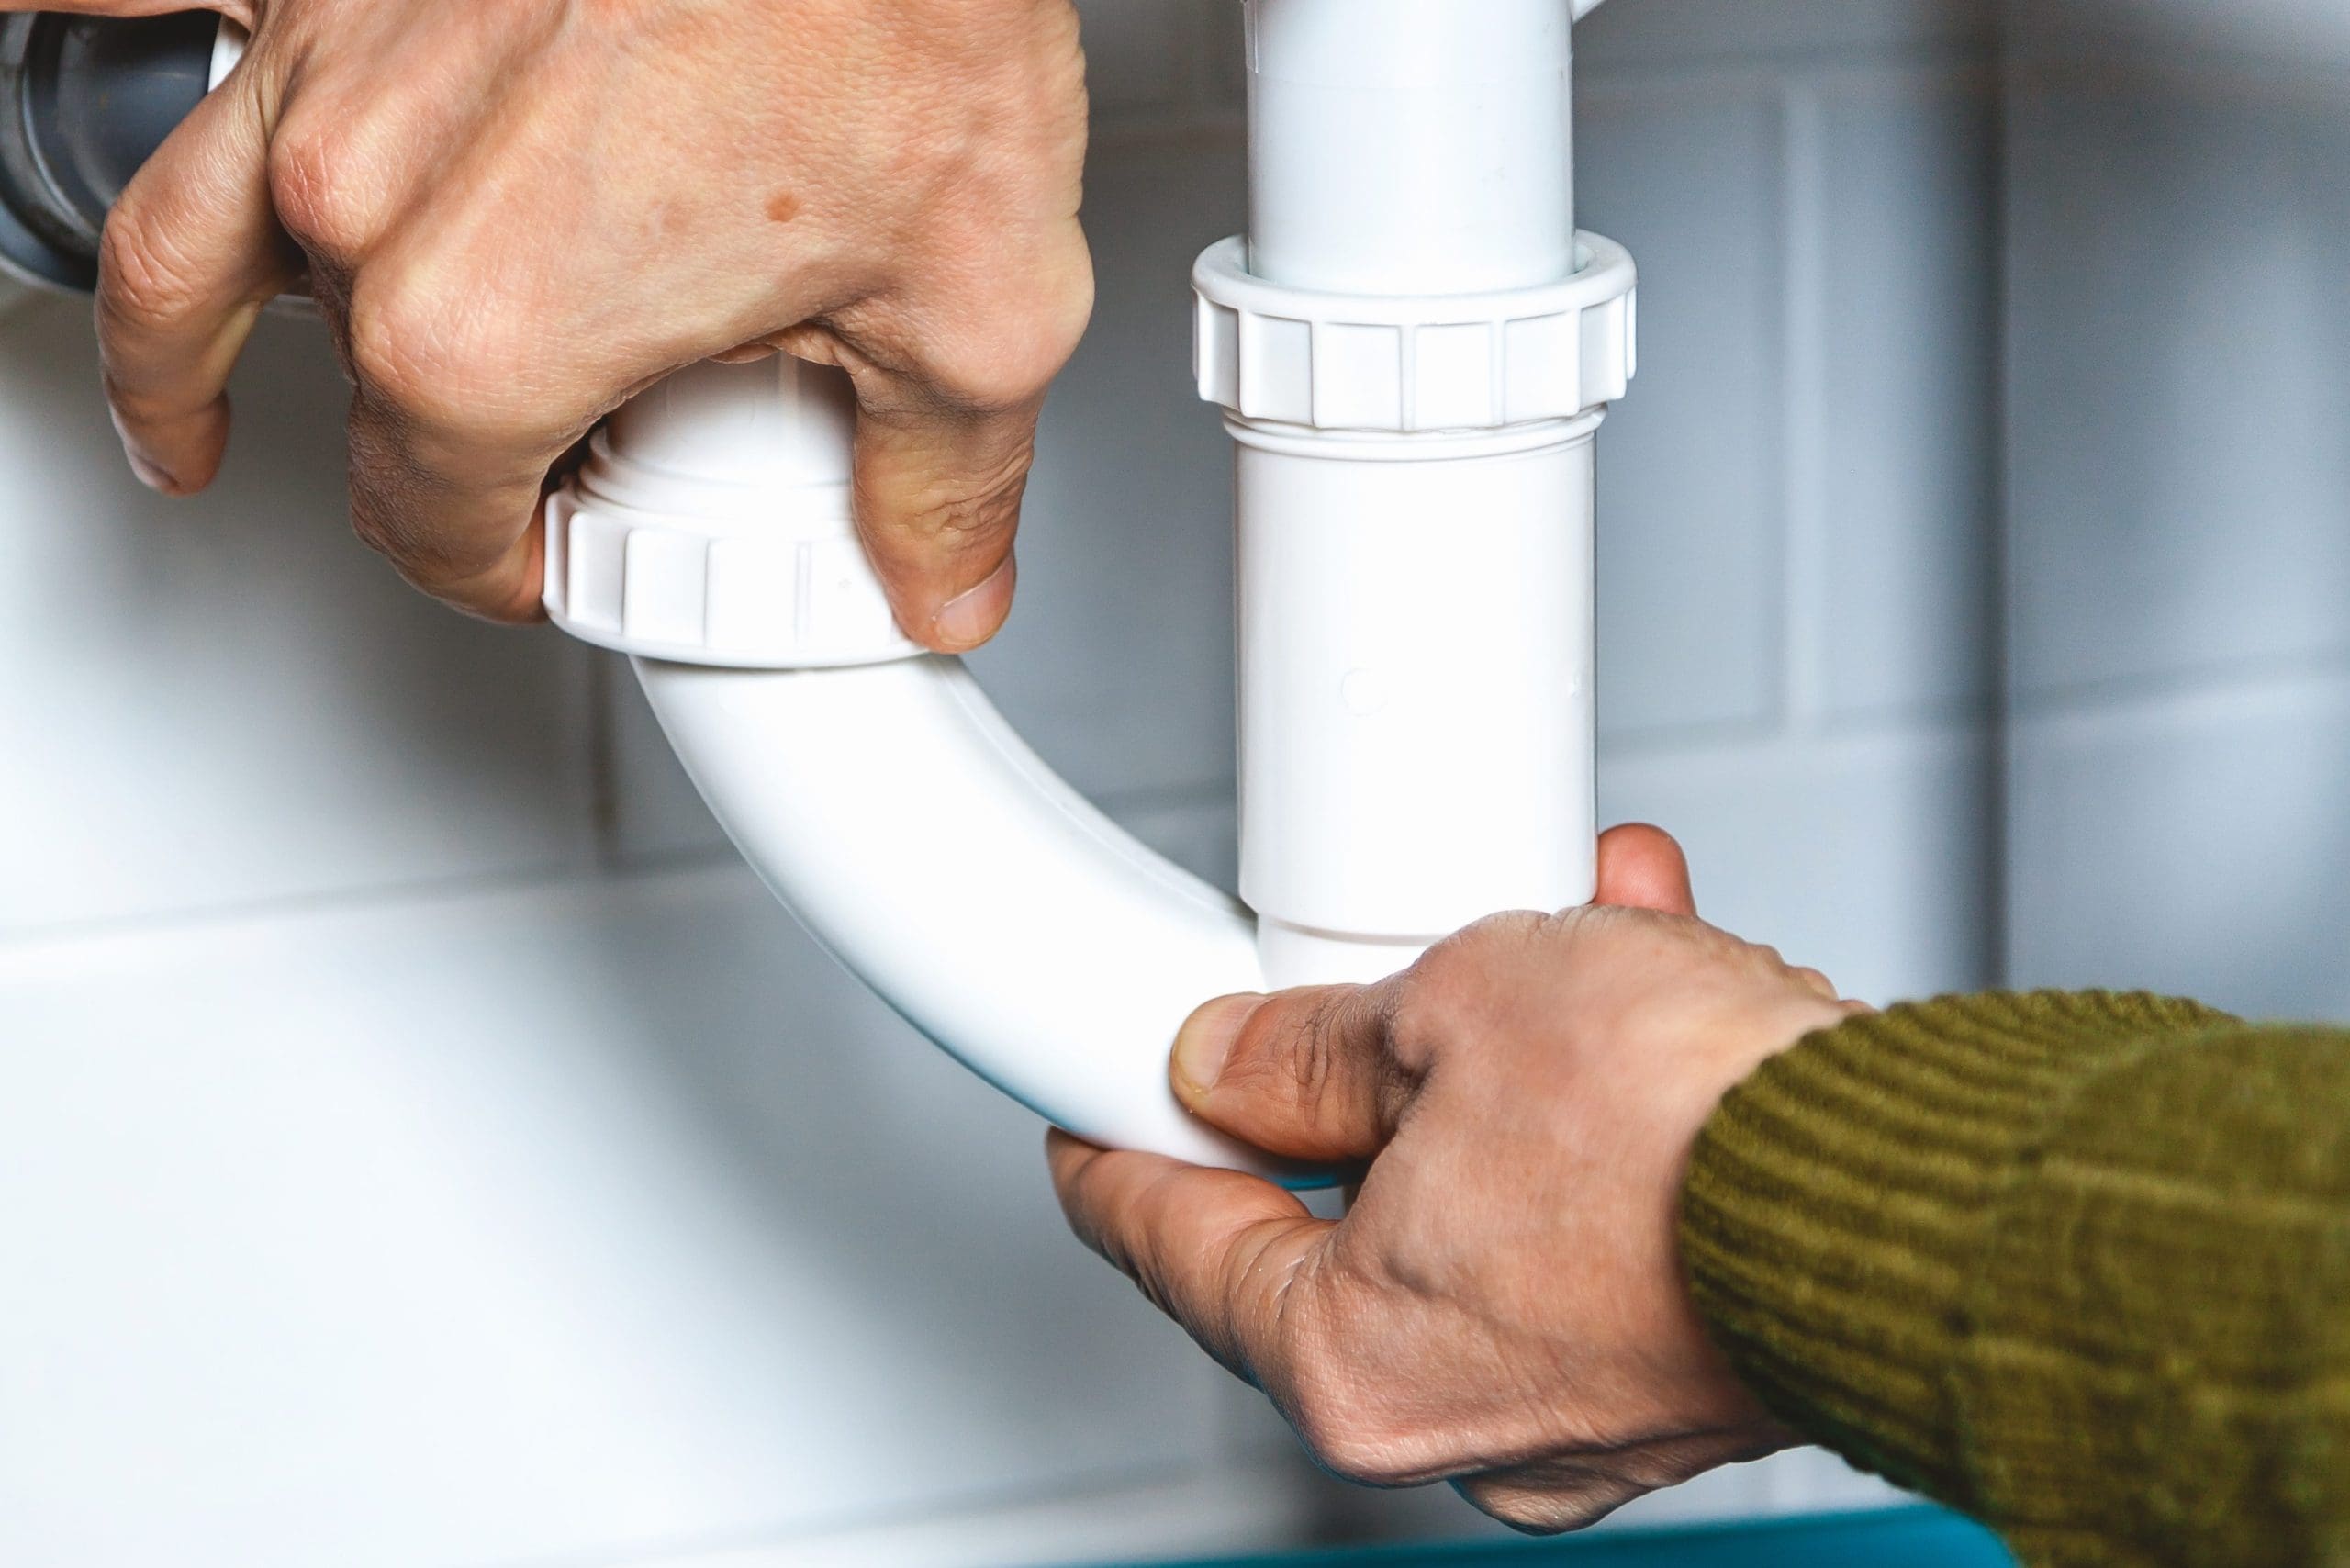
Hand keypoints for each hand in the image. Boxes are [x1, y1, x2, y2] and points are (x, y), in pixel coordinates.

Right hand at [26, 0, 1091, 639]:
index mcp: (497, 329)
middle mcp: (368, 196)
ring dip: (176, 348)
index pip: (443, 518)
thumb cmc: (900, 14)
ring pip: (183, 241)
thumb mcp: (973, 314)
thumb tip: (940, 581)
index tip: (546, 558)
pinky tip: (54, 58)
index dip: (500, 564)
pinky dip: (85, 47)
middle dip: (415, 463)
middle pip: (348, 396)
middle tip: (478, 487)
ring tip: (180, 404)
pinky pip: (160, 10)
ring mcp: (334, 61)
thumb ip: (940, 484)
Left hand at [1050, 826, 1859, 1532]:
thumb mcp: (1453, 1009)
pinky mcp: (1682, 1364)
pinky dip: (1602, 1109)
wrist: (1933, 1189)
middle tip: (1345, 986)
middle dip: (1365, 1067)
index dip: (1124, 1151)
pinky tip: (1638, 990)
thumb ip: (1313, 1046)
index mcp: (1356, 1365)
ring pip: (1485, 1194)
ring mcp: (1583, 1408)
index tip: (1099, 1110)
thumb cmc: (1699, 1132)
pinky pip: (1594, 1218)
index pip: (1177, 1248)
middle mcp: (1467, 1422)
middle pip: (1341, 1220)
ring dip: (1510, 1060)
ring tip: (1555, 935)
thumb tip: (1240, 1060)